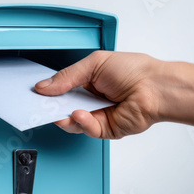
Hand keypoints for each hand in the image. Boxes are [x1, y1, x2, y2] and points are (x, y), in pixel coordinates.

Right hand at [35, 50, 164, 138]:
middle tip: (42, 104)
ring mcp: (98, 115)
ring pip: (73, 122)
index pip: (62, 88)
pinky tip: (81, 114)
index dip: (49, 92)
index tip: (37, 93)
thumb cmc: (135, 70)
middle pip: (64, 107)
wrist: (156, 88)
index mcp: (88, 81)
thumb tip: (44, 86)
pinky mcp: (106, 129)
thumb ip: (67, 77)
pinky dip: (82, 122)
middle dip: (53, 107)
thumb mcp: (94, 64)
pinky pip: (87, 129)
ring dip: (66, 116)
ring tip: (62, 109)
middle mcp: (92, 99)